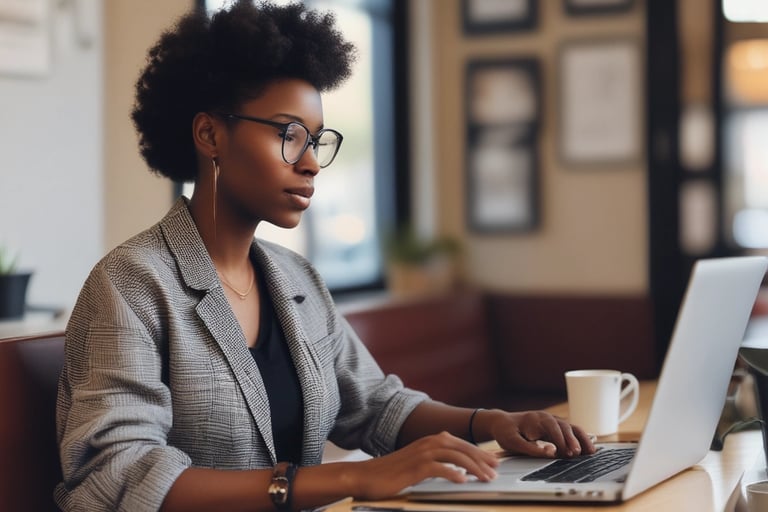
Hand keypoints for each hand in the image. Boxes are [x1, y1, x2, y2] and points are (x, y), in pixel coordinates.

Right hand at [349, 431, 498, 499]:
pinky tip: (462, 481)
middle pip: (461, 447)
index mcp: (429, 441)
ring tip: (485, 478)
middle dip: (481, 458)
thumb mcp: (416, 465)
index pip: (460, 444)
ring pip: (454, 456)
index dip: (478, 452)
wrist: (364, 476)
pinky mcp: (414, 467)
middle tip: (496, 469)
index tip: (492, 462)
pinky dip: (452, 473)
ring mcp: (421, 454)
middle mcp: (427, 443)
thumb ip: (435, 463)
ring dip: (473, 466)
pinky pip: (437, 467)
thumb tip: (456, 471)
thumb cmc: (389, 474)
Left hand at [484, 410, 595, 457]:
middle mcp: (547, 418)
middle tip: (578, 454)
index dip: (561, 439)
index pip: (553, 427)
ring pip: (572, 428)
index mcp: (537, 419)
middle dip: (573, 440)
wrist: (502, 423)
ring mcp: (553, 422)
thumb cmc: (506, 432)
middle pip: (565, 426)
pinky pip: (571, 433)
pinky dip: (580, 440)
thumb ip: (531, 448)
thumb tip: (551, 452)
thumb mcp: (513, 442)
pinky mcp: (555, 429)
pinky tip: (588, 450)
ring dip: (582, 439)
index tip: (567, 452)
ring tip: (591, 452)